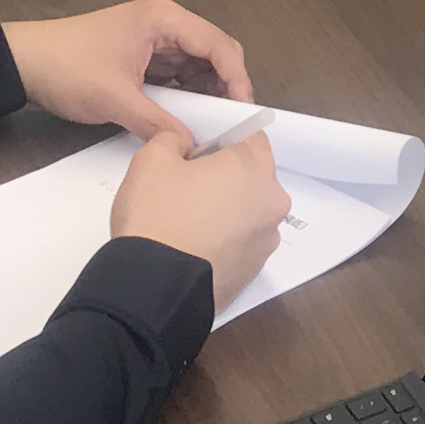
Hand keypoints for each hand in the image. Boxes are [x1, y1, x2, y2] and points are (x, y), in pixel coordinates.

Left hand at [3, 0, 249, 149]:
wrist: (22, 63)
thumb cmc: (66, 68)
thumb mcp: (114, 99)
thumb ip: (157, 122)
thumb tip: (191, 145)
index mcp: (163, 19)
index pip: (218, 45)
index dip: (237, 79)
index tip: (243, 112)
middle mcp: (164, 22)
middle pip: (213, 51)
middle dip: (226, 86)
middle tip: (232, 123)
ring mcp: (154, 38)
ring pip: (197, 65)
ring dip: (207, 92)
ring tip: (213, 125)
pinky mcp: (143, 54)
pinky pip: (178, 73)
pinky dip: (187, 94)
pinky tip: (189, 118)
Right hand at [111, 130, 290, 309]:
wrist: (156, 289)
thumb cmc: (158, 215)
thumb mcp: (152, 160)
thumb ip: (172, 138)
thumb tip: (185, 145)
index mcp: (255, 166)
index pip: (249, 134)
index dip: (221, 137)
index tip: (196, 149)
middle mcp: (272, 201)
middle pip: (250, 175)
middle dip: (222, 175)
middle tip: (184, 184)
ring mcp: (267, 240)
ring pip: (246, 210)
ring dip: (224, 209)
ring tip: (185, 220)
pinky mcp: (254, 271)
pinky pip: (240, 243)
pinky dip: (222, 239)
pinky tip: (192, 245)